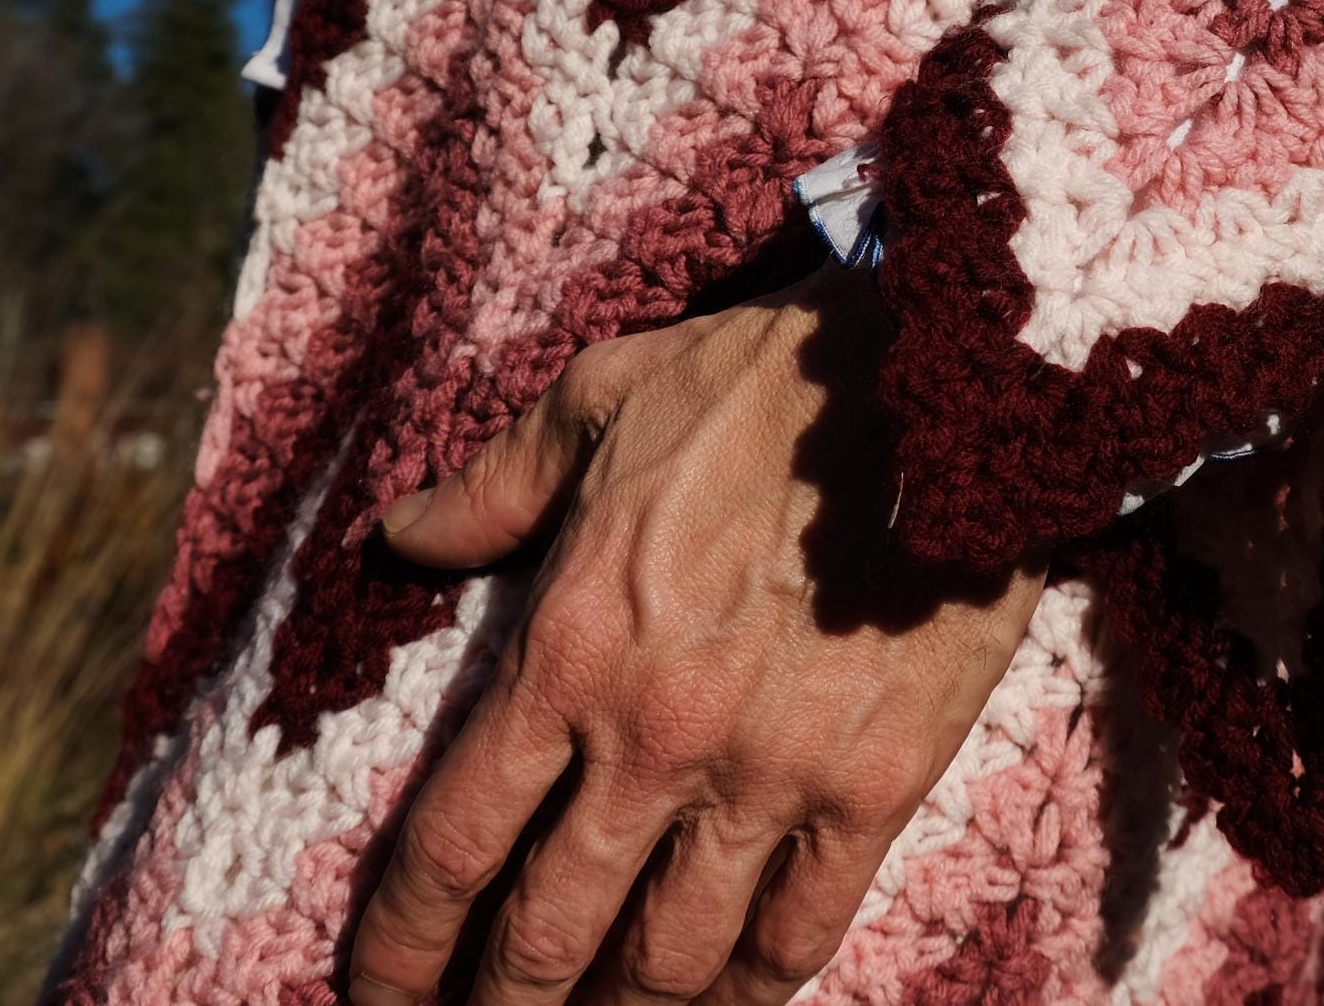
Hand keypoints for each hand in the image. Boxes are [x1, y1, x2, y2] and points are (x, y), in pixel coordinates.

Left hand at [345, 263, 1047, 1005]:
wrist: (948, 381)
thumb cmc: (767, 379)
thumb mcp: (601, 398)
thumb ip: (495, 485)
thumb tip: (397, 537)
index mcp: (570, 648)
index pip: (452, 842)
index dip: (401, 943)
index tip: (375, 992)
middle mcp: (654, 738)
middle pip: (548, 932)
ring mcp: (769, 776)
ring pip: (670, 957)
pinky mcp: (875, 788)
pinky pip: (801, 933)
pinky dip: (751, 994)